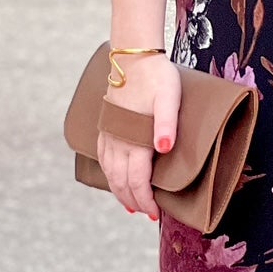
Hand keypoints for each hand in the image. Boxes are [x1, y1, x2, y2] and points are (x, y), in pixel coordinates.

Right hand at [98, 54, 180, 220]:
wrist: (133, 57)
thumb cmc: (157, 77)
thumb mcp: (169, 99)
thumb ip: (167, 125)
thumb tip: (164, 149)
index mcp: (134, 139)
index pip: (138, 180)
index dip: (145, 200)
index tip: (155, 214)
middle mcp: (118, 140)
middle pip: (122, 181)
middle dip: (133, 201)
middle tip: (147, 214)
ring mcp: (109, 133)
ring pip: (110, 172)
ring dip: (119, 191)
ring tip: (130, 204)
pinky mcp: (107, 126)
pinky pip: (103, 157)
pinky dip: (108, 173)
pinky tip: (113, 177)